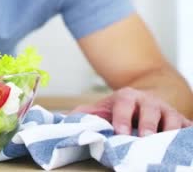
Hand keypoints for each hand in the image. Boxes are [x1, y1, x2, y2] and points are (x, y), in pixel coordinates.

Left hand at [70, 87, 192, 135]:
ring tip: (165, 142)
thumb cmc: (119, 110)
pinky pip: (188, 127)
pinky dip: (188, 134)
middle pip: (152, 110)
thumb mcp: (101, 108)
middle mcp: (149, 101)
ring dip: (170, 130)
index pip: (124, 105)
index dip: (122, 118)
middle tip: (144, 138)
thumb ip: (84, 114)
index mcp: (127, 97)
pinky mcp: (182, 121)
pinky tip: (185, 143)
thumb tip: (62, 121)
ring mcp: (168, 111)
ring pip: (173, 119)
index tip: (120, 132)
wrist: (146, 100)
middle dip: (148, 125)